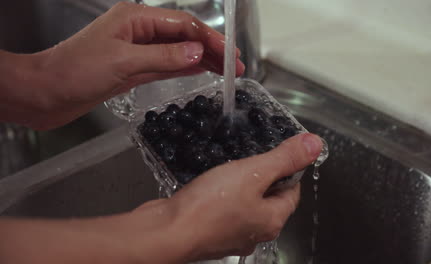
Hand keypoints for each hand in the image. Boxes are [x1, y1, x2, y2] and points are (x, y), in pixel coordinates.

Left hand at [0, 2, 243, 129]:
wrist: (45, 93)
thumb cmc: (74, 71)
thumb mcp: (123, 63)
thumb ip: (163, 57)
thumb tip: (197, 52)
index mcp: (136, 18)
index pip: (183, 25)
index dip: (210, 39)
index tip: (230, 56)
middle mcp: (139, 31)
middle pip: (184, 36)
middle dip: (211, 49)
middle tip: (235, 66)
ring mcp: (137, 50)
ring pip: (177, 51)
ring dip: (201, 60)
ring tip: (224, 71)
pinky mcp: (133, 68)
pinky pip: (166, 65)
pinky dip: (184, 68)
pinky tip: (199, 71)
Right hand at [0, 134, 322, 263]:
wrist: (167, 231)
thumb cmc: (211, 204)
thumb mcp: (253, 172)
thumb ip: (284, 158)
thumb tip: (317, 144)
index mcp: (272, 220)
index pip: (292, 190)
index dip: (287, 168)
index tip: (274, 151)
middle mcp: (255, 232)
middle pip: (269, 197)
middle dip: (261, 175)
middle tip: (248, 157)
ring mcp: (231, 235)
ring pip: (245, 203)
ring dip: (240, 184)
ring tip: (229, 167)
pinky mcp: (210, 232)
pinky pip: (224, 209)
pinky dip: (222, 194)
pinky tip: (210, 184)